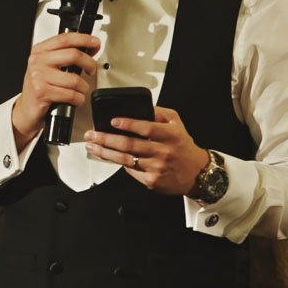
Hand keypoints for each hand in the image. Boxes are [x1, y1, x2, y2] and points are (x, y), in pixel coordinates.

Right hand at [10, 32, 101, 149]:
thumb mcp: (48, 66)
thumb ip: (64, 55)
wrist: (26, 109)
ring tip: (81, 90)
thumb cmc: (40, 87)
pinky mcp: (42, 92)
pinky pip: (71, 94)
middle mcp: (37, 61)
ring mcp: (38, 76)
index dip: (84, 39)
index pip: (65, 39)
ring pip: (74, 79)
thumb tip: (89, 49)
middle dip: (89, 63)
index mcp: (39, 51)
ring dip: (84, 88)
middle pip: (73, 55)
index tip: (95, 43)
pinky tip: (75, 99)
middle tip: (91, 70)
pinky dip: (78, 99)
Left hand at [84, 106, 209, 194]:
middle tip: (92, 134)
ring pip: (125, 159)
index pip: (147, 128)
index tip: (113, 121)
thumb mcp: (176, 123)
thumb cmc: (182, 146)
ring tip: (92, 146)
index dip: (129, 124)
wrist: (195, 172)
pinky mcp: (151, 180)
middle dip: (107, 139)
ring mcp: (156, 167)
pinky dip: (119, 163)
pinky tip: (108, 156)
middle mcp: (163, 151)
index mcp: (170, 135)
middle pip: (130, 145)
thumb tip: (140, 106)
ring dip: (105, 152)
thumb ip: (159, 113)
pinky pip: (130, 170)